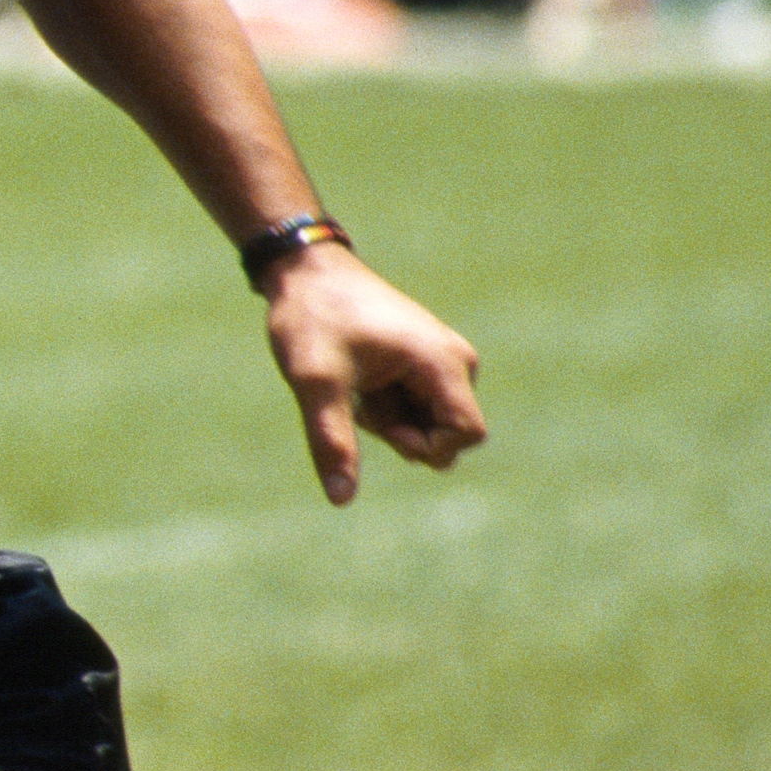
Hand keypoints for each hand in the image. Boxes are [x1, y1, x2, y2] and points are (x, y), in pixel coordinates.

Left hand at [262, 243, 484, 503]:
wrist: (303, 271)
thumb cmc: (311, 318)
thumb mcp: (314, 382)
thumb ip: (332, 440)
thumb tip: (341, 499)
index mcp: (443, 361)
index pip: (467, 434)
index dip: (424, 446)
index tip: (381, 425)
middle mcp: (454, 361)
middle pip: (446, 434)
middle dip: (402, 434)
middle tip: (360, 400)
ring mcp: (441, 362)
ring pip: (427, 424)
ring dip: (389, 421)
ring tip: (357, 384)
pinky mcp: (424, 364)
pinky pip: (416, 409)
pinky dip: (385, 408)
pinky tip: (359, 381)